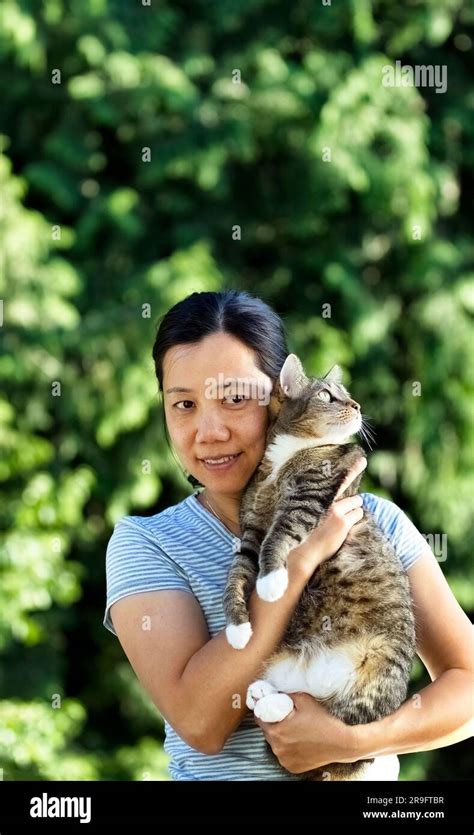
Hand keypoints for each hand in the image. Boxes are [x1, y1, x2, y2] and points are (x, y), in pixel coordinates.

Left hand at [254, 692, 358, 773]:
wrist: (341, 743)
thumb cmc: (323, 721)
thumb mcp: (304, 700)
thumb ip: (286, 695)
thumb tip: (276, 692)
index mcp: (277, 730)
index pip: (260, 718)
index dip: (264, 711)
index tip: (269, 707)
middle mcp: (277, 747)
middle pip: (267, 731)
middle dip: (273, 723)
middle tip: (285, 717)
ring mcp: (284, 759)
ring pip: (275, 744)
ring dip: (280, 736)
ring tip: (295, 730)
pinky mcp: (292, 767)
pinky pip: (284, 755)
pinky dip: (288, 749)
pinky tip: (299, 742)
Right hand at [289, 456, 366, 579]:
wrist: (304, 552)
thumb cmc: (303, 535)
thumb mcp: (305, 514)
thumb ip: (318, 504)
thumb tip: (333, 501)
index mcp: (319, 497)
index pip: (339, 481)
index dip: (352, 469)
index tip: (363, 460)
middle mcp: (328, 501)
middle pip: (353, 497)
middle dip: (353, 505)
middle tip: (344, 515)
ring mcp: (336, 511)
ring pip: (357, 505)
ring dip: (354, 513)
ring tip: (342, 524)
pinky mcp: (343, 522)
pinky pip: (358, 515)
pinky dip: (355, 520)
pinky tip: (344, 529)